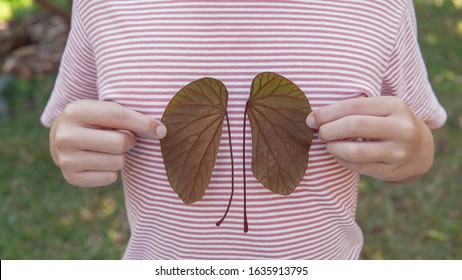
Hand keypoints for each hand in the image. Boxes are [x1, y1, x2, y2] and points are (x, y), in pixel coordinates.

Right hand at [50, 100, 166, 186]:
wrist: (62, 136)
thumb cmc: (95, 120)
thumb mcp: (104, 109)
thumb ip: (130, 116)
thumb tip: (161, 131)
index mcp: (75, 111)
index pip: (118, 116)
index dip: (144, 123)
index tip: (162, 130)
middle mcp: (65, 136)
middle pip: (120, 143)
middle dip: (129, 141)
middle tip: (123, 138)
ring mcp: (65, 159)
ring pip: (117, 162)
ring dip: (121, 156)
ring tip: (108, 148)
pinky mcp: (71, 178)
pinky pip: (110, 177)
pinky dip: (112, 171)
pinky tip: (101, 161)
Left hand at [306, 96, 434, 183]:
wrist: (421, 151)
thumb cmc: (389, 124)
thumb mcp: (381, 109)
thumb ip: (354, 109)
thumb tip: (314, 118)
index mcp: (395, 105)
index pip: (353, 106)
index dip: (327, 113)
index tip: (311, 119)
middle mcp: (401, 128)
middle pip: (354, 126)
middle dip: (329, 130)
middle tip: (320, 133)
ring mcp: (399, 152)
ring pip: (355, 151)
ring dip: (333, 147)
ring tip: (328, 144)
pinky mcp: (393, 171)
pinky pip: (359, 167)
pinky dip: (342, 160)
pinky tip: (337, 154)